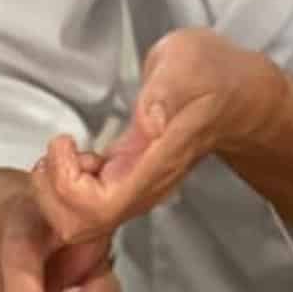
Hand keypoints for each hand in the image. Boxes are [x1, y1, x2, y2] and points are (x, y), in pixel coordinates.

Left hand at [29, 28, 284, 243]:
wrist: (242, 96)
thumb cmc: (215, 75)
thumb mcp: (189, 64)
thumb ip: (166, 92)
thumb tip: (147, 122)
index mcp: (153, 166)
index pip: (98, 209)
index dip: (65, 184)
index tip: (67, 142)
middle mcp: (143, 190)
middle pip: (79, 227)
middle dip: (50, 193)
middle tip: (59, 150)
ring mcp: (136, 191)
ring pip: (79, 222)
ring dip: (55, 189)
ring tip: (67, 150)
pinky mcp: (128, 184)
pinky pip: (85, 206)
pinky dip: (66, 186)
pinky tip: (78, 154)